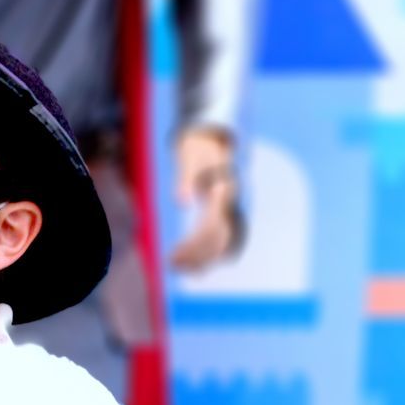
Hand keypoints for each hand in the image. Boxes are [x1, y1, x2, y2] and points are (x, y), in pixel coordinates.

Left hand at [170, 128, 241, 272]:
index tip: (173, 256)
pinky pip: (222, 238)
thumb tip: (182, 202)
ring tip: (177, 267)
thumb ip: (186, 180)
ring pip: (223, 242)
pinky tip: (191, 264)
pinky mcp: (225, 211)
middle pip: (219, 239)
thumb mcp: (188, 159)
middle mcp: (232, 202)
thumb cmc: (197, 147)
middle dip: (197, 256)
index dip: (194, 245)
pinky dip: (208, 253)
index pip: (212, 226)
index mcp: (224, 190)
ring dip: (202, 258)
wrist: (212, 136)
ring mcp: (231, 208)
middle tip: (172, 265)